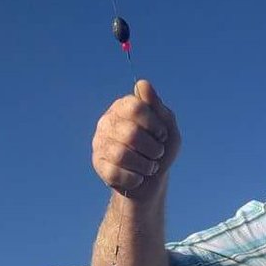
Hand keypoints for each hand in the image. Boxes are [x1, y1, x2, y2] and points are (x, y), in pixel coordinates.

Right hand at [92, 80, 180, 198]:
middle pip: (131, 133)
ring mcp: (99, 142)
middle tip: (157, 153)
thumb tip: (142, 83)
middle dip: (153, 149)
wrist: (153, 181)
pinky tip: (137, 177)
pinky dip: (135, 178)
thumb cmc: (161, 150)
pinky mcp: (98, 164)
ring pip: (121, 155)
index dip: (155, 124)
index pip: (136, 107)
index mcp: (123, 107)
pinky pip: (116, 173)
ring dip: (145, 165)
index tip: (162, 135)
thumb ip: (157, 106)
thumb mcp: (168, 128)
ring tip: (149, 167)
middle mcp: (107, 121)